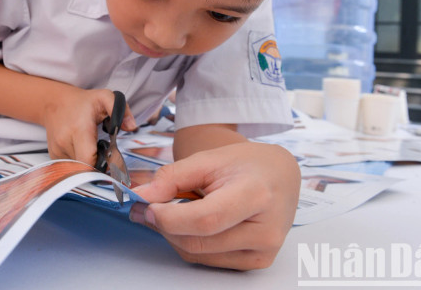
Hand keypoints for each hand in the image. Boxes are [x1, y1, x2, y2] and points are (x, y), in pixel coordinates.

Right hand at [41, 88, 136, 165]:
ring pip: (77, 169)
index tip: (109, 158)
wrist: (55, 102)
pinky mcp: (54, 155)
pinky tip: (81, 150)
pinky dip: (78, 163)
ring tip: (91, 149)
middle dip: (96, 166)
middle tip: (103, 154)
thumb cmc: (82, 102)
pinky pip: (70, 167)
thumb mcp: (104, 97)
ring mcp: (57, 150)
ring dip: (87, 164)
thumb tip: (131, 127)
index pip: (88, 160)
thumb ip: (120, 109)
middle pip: (84, 168)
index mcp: (78, 129)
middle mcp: (64, 141)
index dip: (101, 165)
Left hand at [129, 141, 299, 269]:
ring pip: (198, 254)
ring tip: (169, 210)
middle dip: (164, 225)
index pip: (206, 219)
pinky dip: (190, 242)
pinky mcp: (257, 262)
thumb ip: (172, 178)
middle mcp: (265, 230)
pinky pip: (208, 260)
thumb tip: (142, 196)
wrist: (279, 176)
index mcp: (256, 196)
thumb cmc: (247, 164)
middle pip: (198, 241)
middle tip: (147, 206)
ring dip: (173, 235)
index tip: (148, 205)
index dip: (170, 217)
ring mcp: (263, 251)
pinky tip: (190, 222)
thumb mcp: (208, 159)